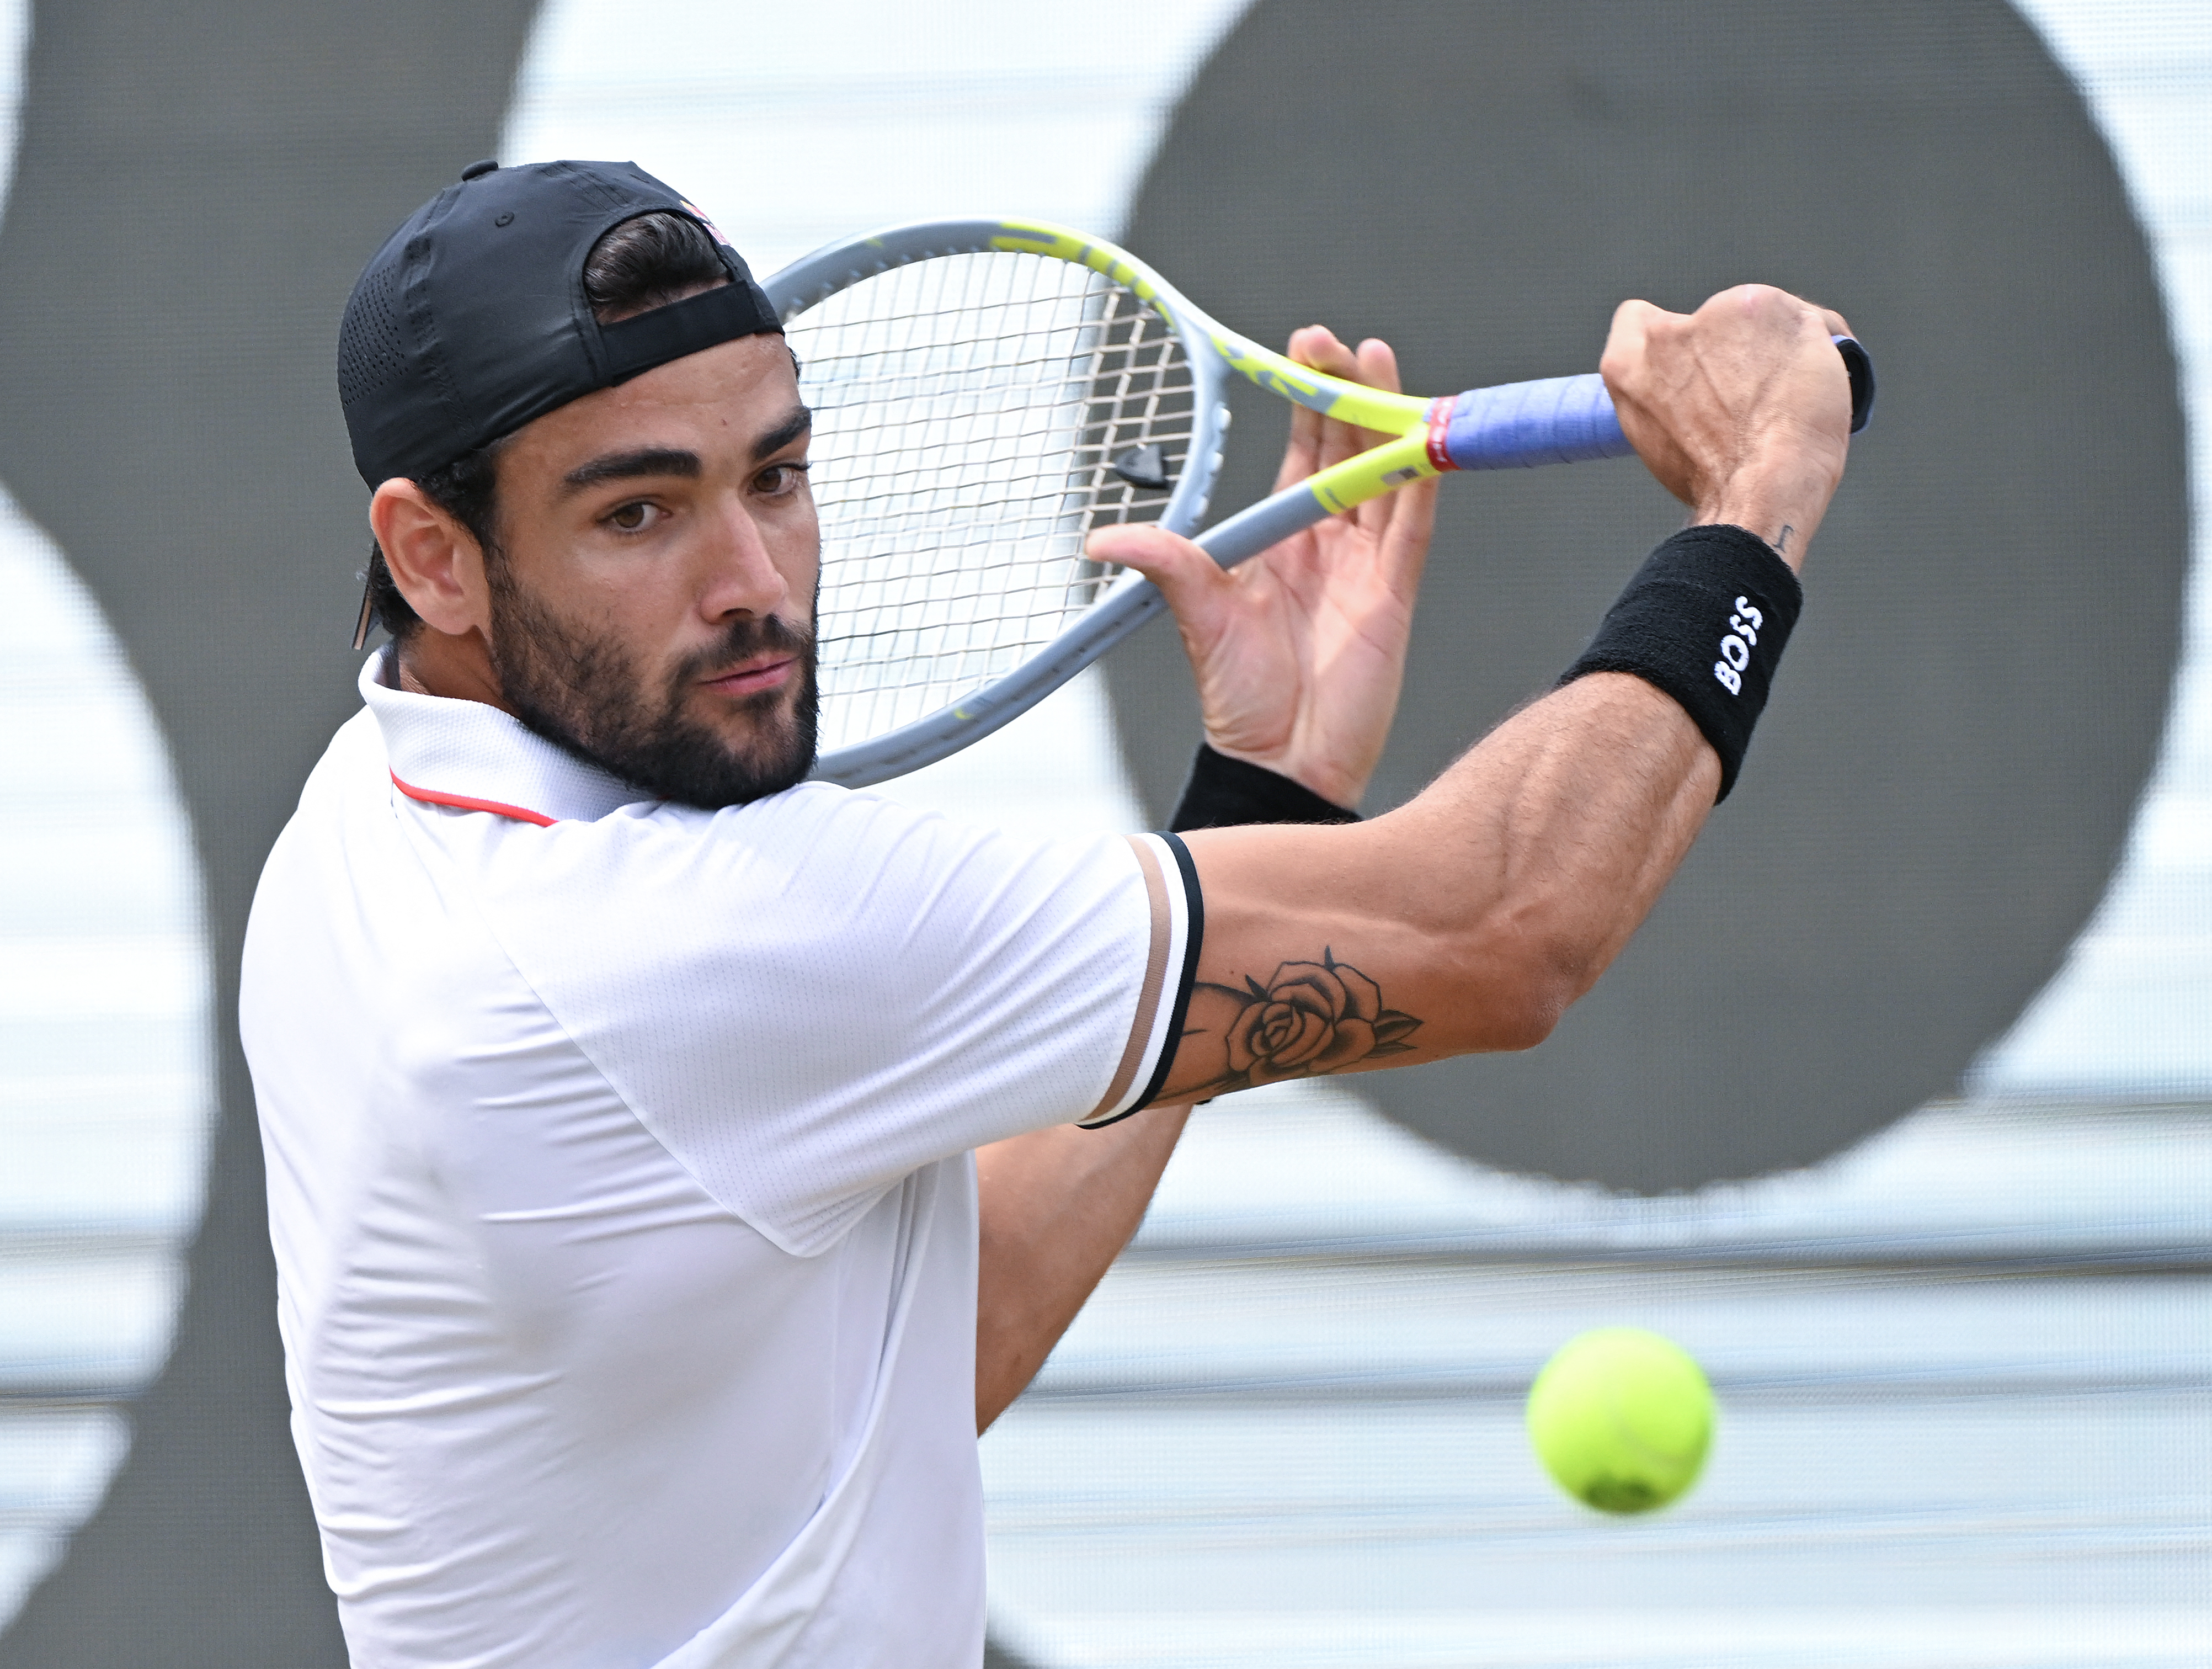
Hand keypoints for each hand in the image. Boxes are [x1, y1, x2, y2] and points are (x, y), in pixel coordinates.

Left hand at [1085, 327, 1437, 809]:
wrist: (1280, 762)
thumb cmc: (1240, 698)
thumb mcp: (1196, 617)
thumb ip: (1164, 564)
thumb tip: (1102, 537)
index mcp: (1280, 539)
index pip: (1302, 450)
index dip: (1305, 400)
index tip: (1300, 350)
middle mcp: (1328, 542)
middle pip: (1347, 449)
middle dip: (1346, 392)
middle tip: (1336, 344)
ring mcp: (1366, 565)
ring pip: (1385, 474)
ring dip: (1386, 420)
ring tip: (1378, 363)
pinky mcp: (1396, 594)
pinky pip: (1414, 526)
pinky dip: (1420, 480)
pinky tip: (1424, 437)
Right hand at [1600, 284, 1853, 570]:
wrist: (1757, 489)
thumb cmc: (1717, 481)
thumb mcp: (1663, 440)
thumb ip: (1670, 399)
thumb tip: (1702, 394)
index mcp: (1628, 363)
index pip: (1639, 322)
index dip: (1678, 344)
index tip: (1701, 366)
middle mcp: (1667, 331)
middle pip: (1714, 319)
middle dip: (1738, 347)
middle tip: (1755, 394)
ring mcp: (1720, 315)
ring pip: (1768, 319)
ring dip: (1783, 349)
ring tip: (1793, 400)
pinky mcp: (1773, 309)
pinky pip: (1816, 322)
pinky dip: (1827, 350)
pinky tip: (1825, 386)